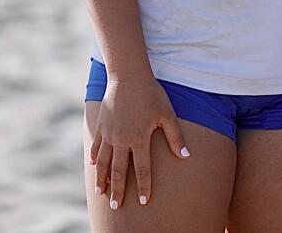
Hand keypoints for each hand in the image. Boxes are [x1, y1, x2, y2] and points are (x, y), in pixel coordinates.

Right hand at [89, 74, 189, 208]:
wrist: (128, 76)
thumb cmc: (151, 93)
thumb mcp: (167, 114)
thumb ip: (175, 136)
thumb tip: (186, 156)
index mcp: (139, 138)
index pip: (142, 169)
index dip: (144, 186)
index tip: (145, 201)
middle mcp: (121, 139)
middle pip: (119, 171)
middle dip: (118, 191)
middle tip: (116, 206)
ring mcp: (109, 133)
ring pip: (104, 162)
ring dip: (103, 179)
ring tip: (102, 192)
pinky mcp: (101, 125)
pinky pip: (97, 146)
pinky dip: (95, 158)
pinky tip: (94, 167)